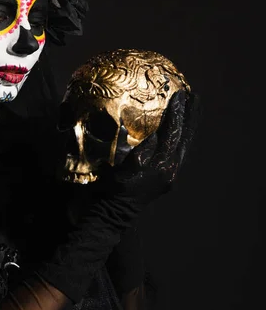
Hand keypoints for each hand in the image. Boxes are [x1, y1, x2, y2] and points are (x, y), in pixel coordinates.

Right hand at [109, 89, 200, 204]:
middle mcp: (170, 169)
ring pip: (184, 145)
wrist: (114, 214)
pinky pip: (178, 152)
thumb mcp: (122, 168)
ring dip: (189, 126)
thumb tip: (149, 134)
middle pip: (184, 137)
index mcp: (160, 166)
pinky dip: (181, 137)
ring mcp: (170, 174)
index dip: (176, 114)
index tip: (179, 95)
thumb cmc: (112, 189)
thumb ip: (137, 152)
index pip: (171, 134)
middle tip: (196, 96)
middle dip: (191, 116)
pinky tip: (181, 129)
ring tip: (194, 107)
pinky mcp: (167, 178)